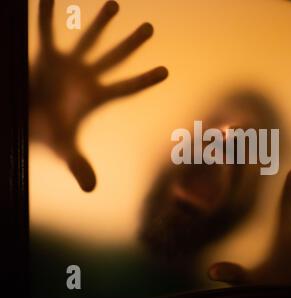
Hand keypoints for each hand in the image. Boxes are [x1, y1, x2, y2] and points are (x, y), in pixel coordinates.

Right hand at [30, 0, 167, 190]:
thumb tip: (91, 190)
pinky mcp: (47, 57)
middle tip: (149, 28)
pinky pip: (46, 31)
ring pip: (88, 40)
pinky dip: (46, 14)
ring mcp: (68, 66)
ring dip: (100, 23)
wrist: (28, 122)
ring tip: (115, 4)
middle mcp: (87, 78)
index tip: (165, 71)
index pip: (126, 88)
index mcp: (96, 97)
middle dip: (130, 44)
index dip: (144, 80)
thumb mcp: (64, 149)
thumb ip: (79, 165)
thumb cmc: (49, 135)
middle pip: (114, 58)